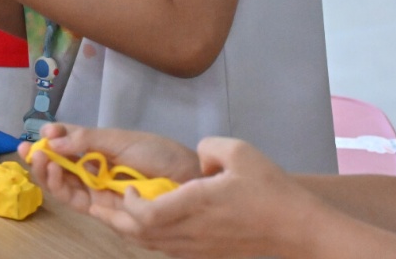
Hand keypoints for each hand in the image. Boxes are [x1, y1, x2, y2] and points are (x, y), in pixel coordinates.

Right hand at [19, 123, 201, 214]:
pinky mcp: (102, 209)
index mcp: (100, 149)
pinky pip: (75, 200)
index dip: (52, 138)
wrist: (188, 181)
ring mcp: (97, 190)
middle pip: (60, 166)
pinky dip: (60, 188)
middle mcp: (95, 170)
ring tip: (39, 159)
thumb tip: (52, 138)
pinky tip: (54, 172)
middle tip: (28, 148)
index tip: (42, 131)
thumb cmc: (159, 155)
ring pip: (62, 184)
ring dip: (46, 172)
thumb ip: (87, 139)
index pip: (68, 143)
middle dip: (41, 158)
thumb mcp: (121, 140)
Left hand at [90, 136, 315, 258]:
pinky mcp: (206, 254)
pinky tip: (146, 221)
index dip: (130, 204)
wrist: (298, 228)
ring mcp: (198, 248)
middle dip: (115, 218)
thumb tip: (197, 159)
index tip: (129, 185)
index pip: (146, 215)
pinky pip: (166, 248)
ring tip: (112, 210)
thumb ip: (208, 148)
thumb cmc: (270, 189)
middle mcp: (191, 232)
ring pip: (151, 245)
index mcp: (196, 205)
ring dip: (128, 228)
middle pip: (140, 234)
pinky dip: (148, 236)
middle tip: (96, 202)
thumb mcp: (238, 151)